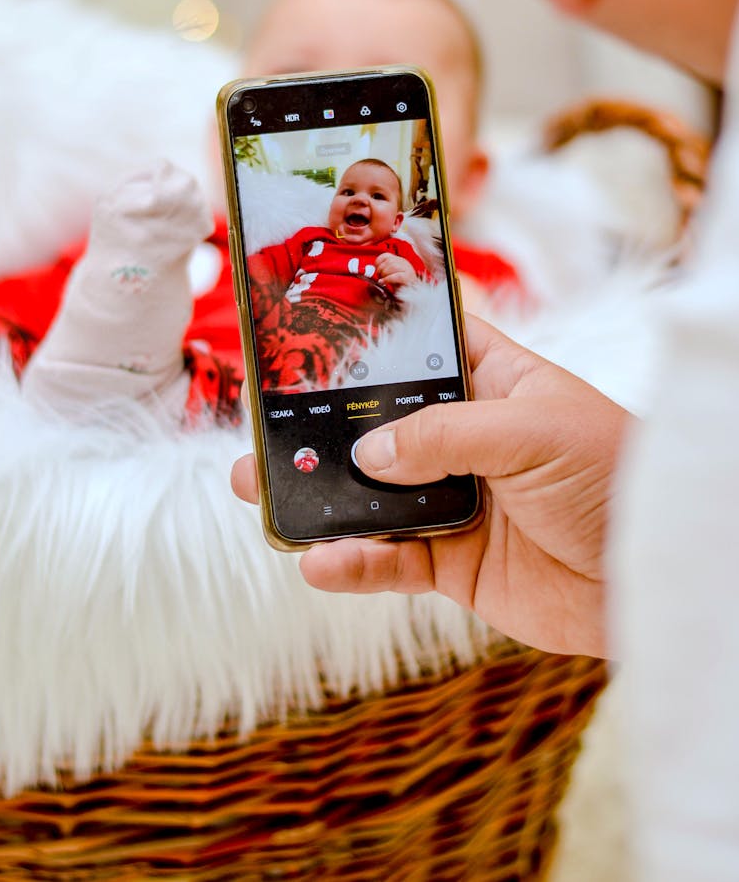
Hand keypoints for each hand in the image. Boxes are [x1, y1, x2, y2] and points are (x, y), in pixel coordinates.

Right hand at [231, 315, 629, 656]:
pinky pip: (391, 561)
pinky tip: (320, 560)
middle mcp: (466, 439)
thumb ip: (444, 436)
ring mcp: (455, 500)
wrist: (652, 577)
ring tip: (260, 491)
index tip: (304, 335)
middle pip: (377, 426)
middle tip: (262, 429)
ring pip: (370, 495)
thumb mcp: (532, 432)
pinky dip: (353, 562)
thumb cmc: (613, 476)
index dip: (369, 341)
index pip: (421, 350)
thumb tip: (368, 452)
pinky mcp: (453, 563)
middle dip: (320, 428)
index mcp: (493, 384)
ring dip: (318, 496)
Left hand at [375, 251, 416, 288]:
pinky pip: (397, 276)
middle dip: (380, 269)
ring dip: (384, 274)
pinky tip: (385, 283)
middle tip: (380, 277)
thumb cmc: (399, 287)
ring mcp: (408, 270)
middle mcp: (404, 263)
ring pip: (393, 266)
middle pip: (389, 261)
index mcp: (399, 261)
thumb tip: (371, 271)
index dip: (378, 262)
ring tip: (383, 281)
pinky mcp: (409, 278)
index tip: (376, 269)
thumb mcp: (389, 276)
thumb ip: (382, 272)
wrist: (411, 295)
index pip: (386, 255)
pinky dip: (388, 279)